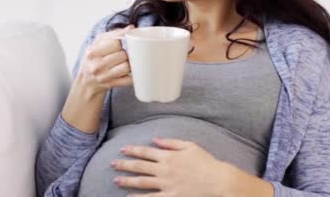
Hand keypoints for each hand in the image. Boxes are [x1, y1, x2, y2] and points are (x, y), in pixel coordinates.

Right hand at [75, 24, 134, 96]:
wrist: (85, 83)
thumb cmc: (93, 60)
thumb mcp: (97, 45)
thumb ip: (113, 34)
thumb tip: (131, 28)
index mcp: (93, 52)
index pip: (116, 43)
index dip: (124, 41)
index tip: (125, 42)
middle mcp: (97, 65)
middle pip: (123, 55)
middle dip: (127, 54)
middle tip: (125, 54)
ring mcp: (104, 76)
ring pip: (127, 67)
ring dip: (130, 64)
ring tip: (127, 63)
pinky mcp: (111, 85)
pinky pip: (129, 80)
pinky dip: (133, 77)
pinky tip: (132, 73)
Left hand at [111, 137, 231, 196]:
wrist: (217, 179)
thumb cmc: (206, 162)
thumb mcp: (190, 145)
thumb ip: (171, 142)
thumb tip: (156, 139)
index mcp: (169, 156)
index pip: (146, 152)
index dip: (133, 150)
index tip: (122, 149)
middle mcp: (165, 169)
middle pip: (140, 166)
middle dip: (125, 164)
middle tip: (112, 164)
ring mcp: (166, 184)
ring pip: (142, 182)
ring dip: (127, 180)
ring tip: (116, 180)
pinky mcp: (171, 196)